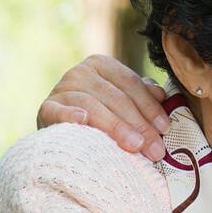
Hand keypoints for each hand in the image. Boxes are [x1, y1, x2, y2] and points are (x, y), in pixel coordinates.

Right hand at [37, 55, 169, 160]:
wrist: (62, 131)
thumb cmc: (101, 115)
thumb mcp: (123, 101)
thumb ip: (142, 95)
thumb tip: (162, 95)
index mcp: (102, 64)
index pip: (131, 83)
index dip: (150, 106)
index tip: (165, 128)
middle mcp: (80, 72)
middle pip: (116, 97)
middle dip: (140, 124)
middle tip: (155, 148)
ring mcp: (60, 89)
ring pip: (94, 105)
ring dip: (117, 127)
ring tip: (135, 146)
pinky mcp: (46, 108)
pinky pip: (58, 112)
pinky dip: (70, 115)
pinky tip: (83, 121)